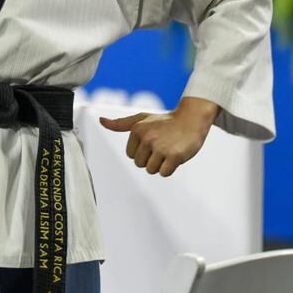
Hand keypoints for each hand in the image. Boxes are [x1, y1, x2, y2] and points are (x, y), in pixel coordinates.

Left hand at [99, 101, 216, 177]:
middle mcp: (147, 138)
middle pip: (140, 164)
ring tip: (169, 149)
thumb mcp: (141, 119)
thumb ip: (120, 123)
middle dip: (151, 158)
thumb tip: (101, 121)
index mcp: (137, 129)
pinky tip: (175, 155)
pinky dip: (170, 168)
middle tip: (162, 145)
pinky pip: (164, 173)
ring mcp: (161, 147)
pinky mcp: (174, 156)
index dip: (142, 151)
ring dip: (160, 164)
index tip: (153, 140)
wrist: (191, 119)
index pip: (131, 155)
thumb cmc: (164, 121)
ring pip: (151, 170)